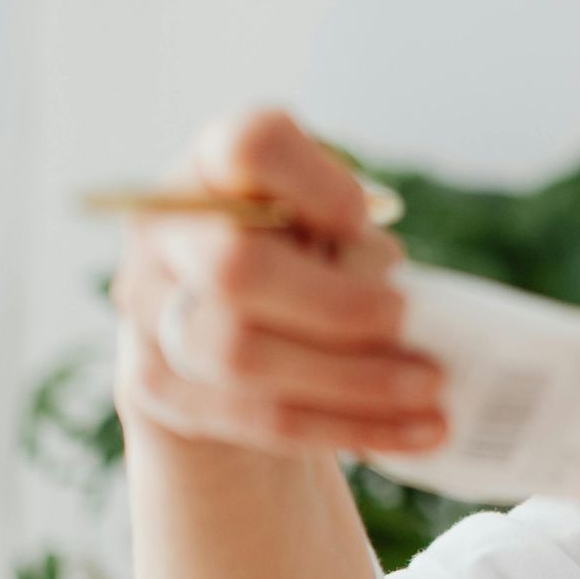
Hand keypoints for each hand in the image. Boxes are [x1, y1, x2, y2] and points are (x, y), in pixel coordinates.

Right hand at [111, 108, 447, 463]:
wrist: (220, 323)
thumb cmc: (299, 251)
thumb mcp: (321, 216)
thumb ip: (349, 235)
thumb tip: (406, 300)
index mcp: (213, 164)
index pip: (248, 148)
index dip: (312, 181)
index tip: (360, 217)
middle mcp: (165, 231)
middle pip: (235, 270)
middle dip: (336, 306)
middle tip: (404, 319)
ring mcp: (147, 312)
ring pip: (244, 358)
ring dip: (352, 380)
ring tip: (432, 388)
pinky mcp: (159, 388)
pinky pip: (259, 418)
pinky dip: (349, 426)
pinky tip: (417, 431)